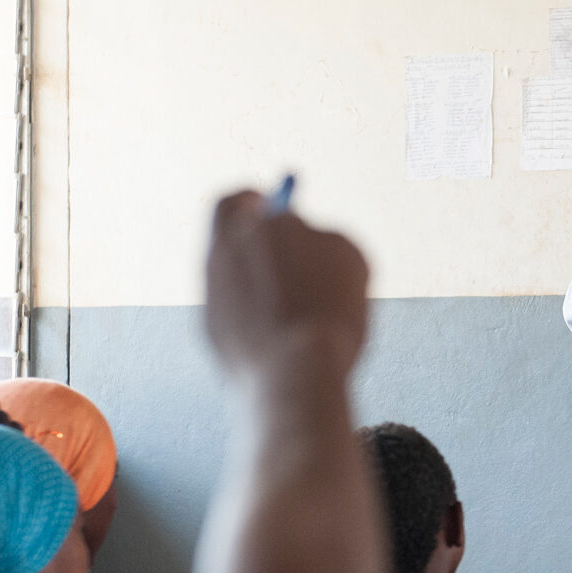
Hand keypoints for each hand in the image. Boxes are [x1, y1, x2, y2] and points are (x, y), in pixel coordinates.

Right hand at [204, 189, 369, 382]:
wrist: (295, 369)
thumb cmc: (257, 363)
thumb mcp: (226, 319)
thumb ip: (238, 282)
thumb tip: (258, 273)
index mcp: (223, 244)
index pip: (235, 203)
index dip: (252, 211)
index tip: (266, 220)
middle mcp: (262, 226)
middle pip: (283, 224)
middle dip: (297, 251)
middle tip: (306, 288)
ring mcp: (304, 231)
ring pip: (320, 249)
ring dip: (322, 275)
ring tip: (316, 322)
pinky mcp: (343, 244)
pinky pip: (348, 262)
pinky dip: (348, 286)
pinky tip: (338, 318)